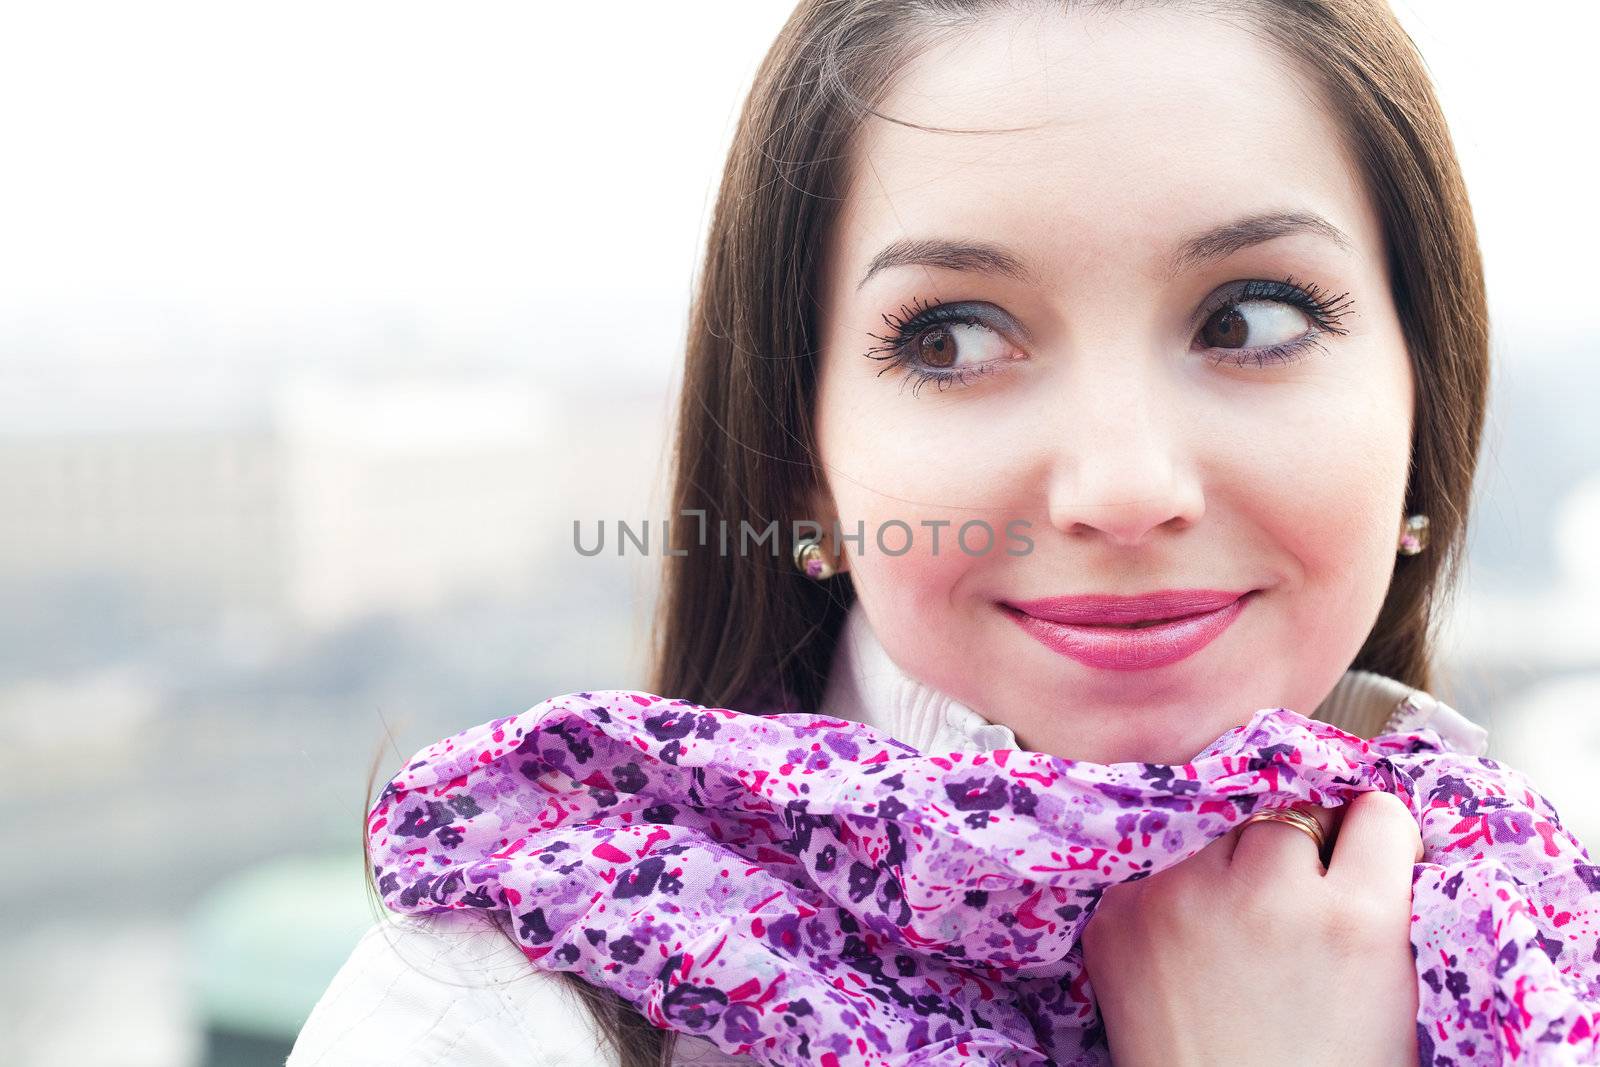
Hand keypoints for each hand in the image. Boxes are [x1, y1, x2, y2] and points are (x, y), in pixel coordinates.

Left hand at [1079, 790, 1422, 1066]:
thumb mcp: (1384, 997)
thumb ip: (1371, 908)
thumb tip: (1353, 839)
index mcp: (1356, 919)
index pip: (1376, 815)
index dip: (1369, 838)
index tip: (1361, 853)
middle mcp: (1268, 892)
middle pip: (1286, 823)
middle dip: (1293, 861)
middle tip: (1288, 923)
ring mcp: (1183, 897)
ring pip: (1218, 847)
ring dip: (1228, 882)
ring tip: (1230, 959)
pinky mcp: (1121, 913)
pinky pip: (1159, 881)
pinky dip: (1171, 912)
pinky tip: (1183, 971)